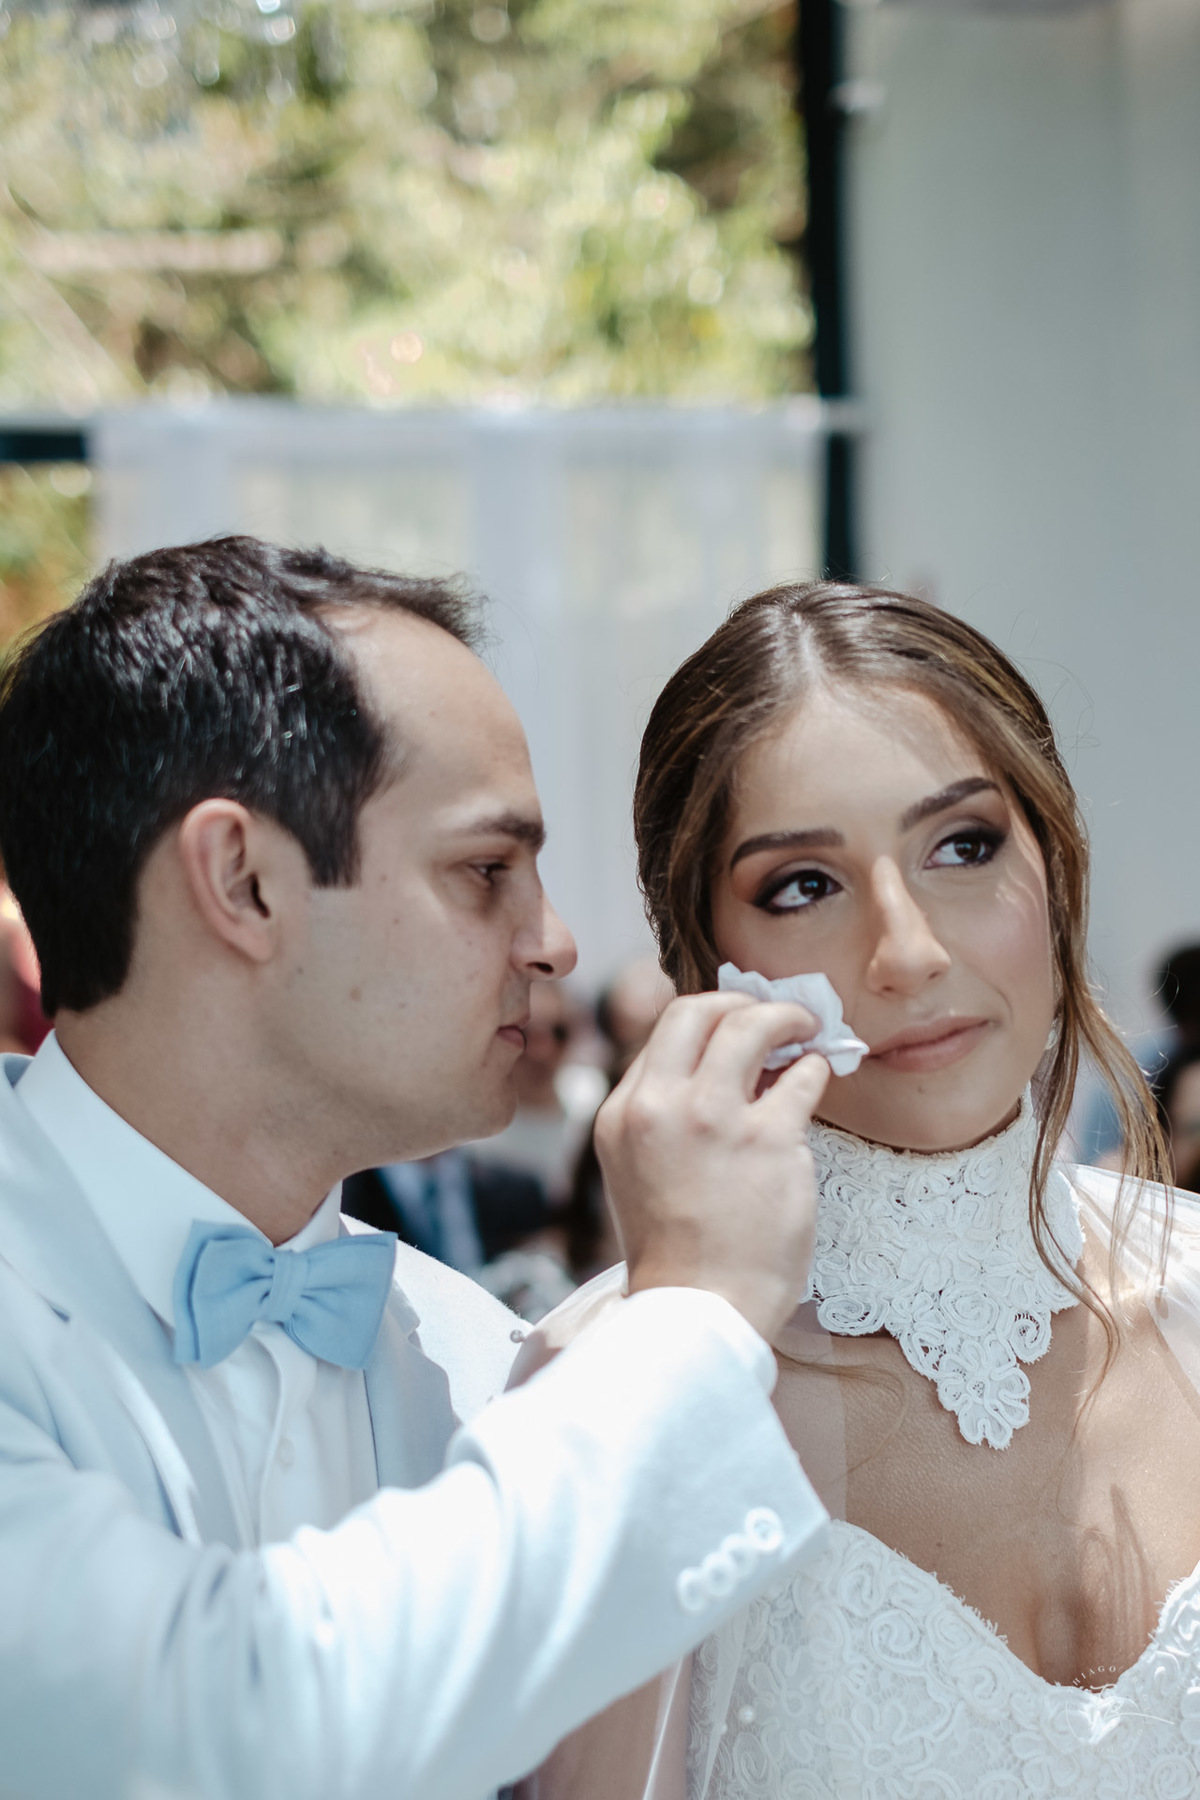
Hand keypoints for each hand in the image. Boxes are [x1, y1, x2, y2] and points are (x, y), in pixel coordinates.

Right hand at [595, 992, 830, 1341]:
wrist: (699, 1312)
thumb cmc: (678, 1253)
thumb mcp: (640, 1171)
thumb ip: (665, 1116)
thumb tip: (725, 1066)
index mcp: (623, 1114)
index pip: (665, 1033)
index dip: (710, 1018)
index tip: (737, 1024)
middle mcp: (661, 1106)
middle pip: (700, 1009)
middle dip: (743, 1000)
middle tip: (773, 1014)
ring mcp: (715, 1119)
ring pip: (753, 1025)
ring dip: (788, 1017)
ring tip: (807, 1029)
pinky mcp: (769, 1140)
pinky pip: (804, 1076)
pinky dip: (817, 1066)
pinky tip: (821, 1074)